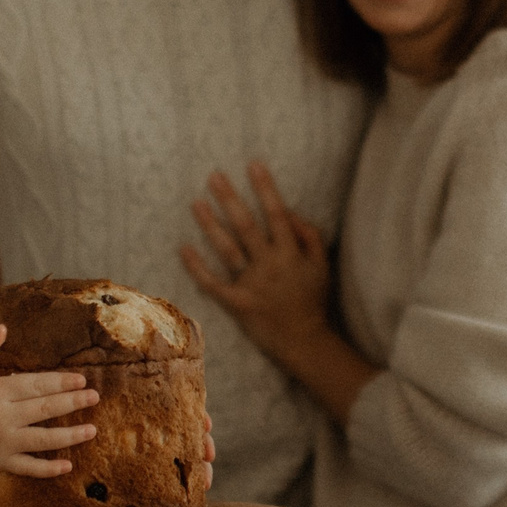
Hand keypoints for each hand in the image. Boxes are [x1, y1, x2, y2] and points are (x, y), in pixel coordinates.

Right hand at [0, 325, 98, 475]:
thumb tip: (2, 326)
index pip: (35, 386)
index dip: (60, 382)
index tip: (81, 380)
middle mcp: (2, 418)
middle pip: (44, 409)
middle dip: (72, 403)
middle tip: (94, 397)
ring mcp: (2, 442)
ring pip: (42, 439)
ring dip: (69, 435)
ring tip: (91, 430)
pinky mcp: (0, 461)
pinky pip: (27, 467)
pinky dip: (47, 469)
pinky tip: (68, 466)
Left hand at [180, 163, 334, 362]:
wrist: (304, 342)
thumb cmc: (313, 301)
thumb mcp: (321, 265)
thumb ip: (309, 235)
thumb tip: (289, 211)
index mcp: (291, 254)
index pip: (276, 214)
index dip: (265, 188)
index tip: (253, 164)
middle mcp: (270, 265)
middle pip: (246, 226)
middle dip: (230, 199)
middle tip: (214, 176)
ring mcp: (252, 284)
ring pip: (227, 249)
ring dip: (210, 225)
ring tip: (196, 202)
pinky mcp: (237, 303)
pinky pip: (213, 283)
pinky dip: (197, 267)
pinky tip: (184, 248)